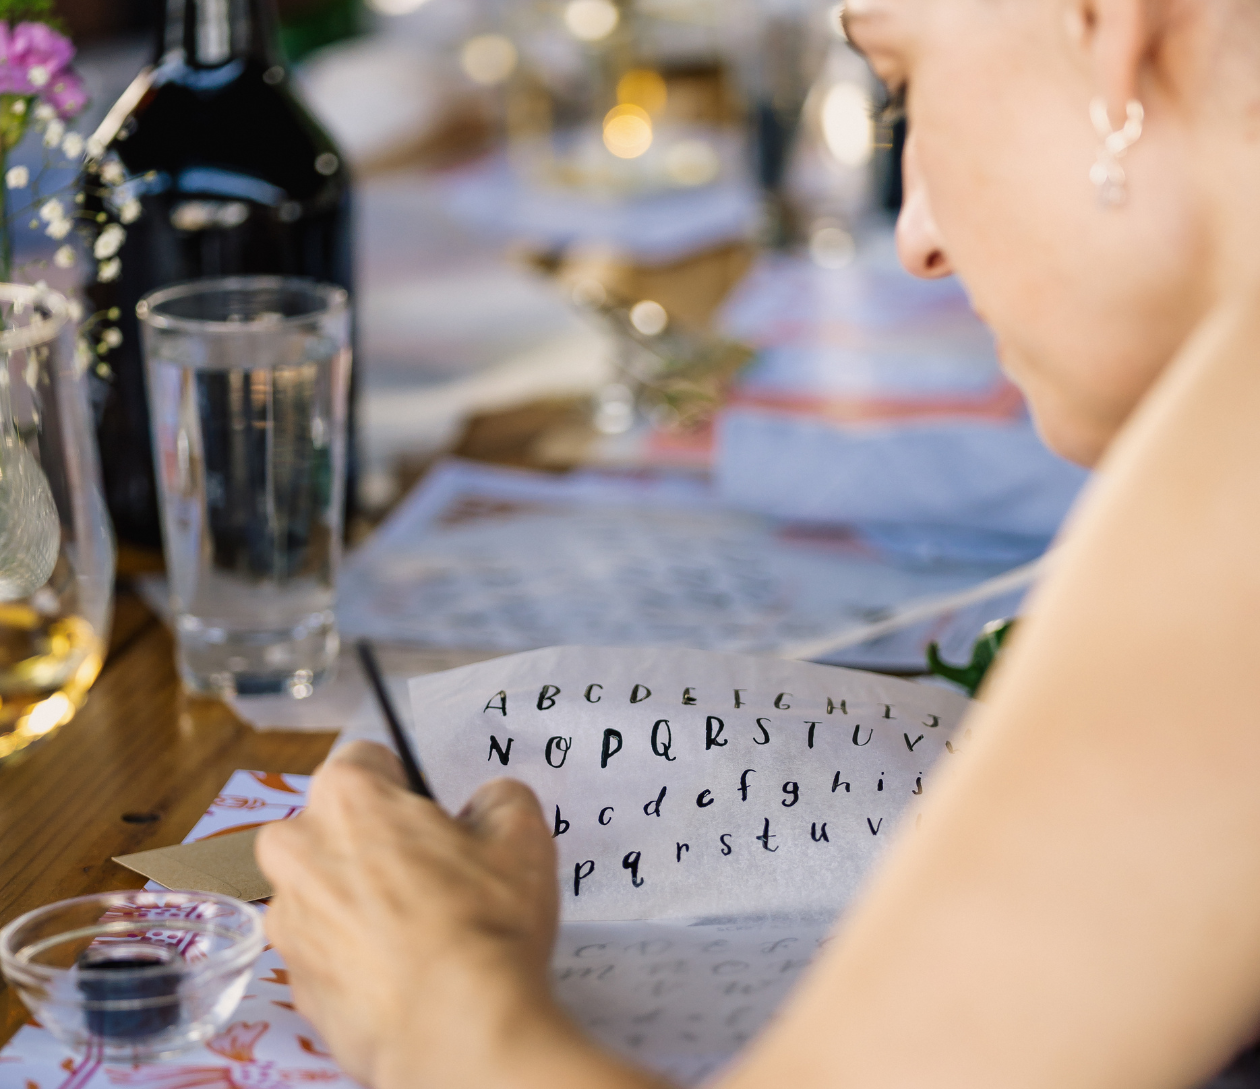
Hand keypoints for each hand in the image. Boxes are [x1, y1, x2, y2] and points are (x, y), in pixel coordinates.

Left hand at [256, 741, 563, 1088]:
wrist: (455, 1030)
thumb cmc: (482, 925)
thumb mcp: (521, 835)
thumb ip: (500, 798)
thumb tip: (487, 804)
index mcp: (347, 796)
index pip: (365, 758)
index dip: (405, 785)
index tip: (429, 816)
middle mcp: (298, 850)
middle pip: (330, 825)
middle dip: (370, 842)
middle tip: (429, 874)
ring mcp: (289, 921)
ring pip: (323, 890)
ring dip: (359, 901)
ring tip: (421, 932)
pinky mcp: (294, 982)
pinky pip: (326, 951)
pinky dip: (356, 956)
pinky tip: (403, 971)